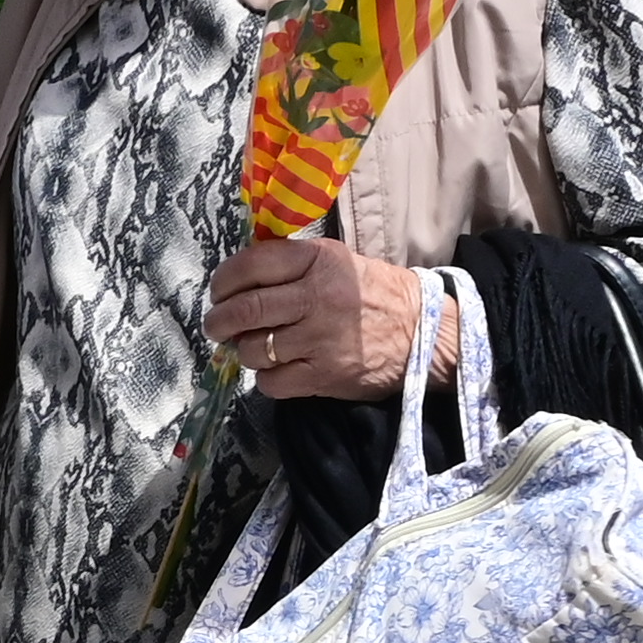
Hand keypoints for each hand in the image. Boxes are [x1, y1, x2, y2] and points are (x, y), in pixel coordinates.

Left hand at [208, 233, 425, 399]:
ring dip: (244, 350)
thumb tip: (239, 277)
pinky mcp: (325, 375)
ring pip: (253, 348)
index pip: (252, 265)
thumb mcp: (338, 263)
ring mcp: (321, 338)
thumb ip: (293, 266)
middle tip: (216, 326)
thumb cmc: (375, 295)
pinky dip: (266, 378)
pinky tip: (278, 369)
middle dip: (219, 321)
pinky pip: (271, 381)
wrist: (426, 335)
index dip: (223, 281)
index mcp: (320, 260)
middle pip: (245, 309)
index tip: (218, 293)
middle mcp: (318, 296)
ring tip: (255, 346)